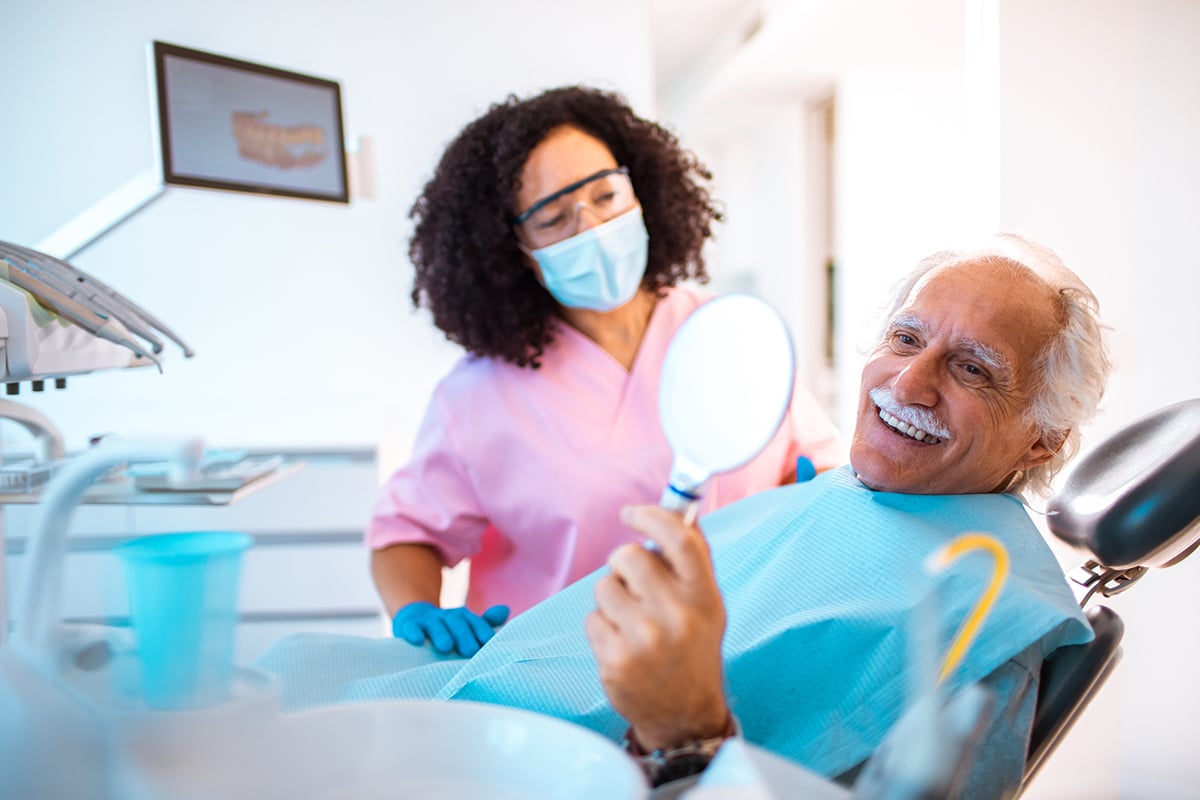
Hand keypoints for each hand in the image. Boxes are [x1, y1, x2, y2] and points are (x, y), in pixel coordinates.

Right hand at [392, 601, 509, 656]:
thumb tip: (506, 610)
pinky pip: (411, 627)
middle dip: (464, 636)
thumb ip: (486, 622)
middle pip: (457, 623)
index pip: (475, 622)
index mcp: (463, 617)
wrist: (416, 618)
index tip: (489, 642)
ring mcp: (427, 620)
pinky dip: (414, 632)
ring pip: (435, 625)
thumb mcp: (467, 625)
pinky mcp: (409, 625)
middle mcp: (447, 617)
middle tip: (470, 651)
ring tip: (446, 647)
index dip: (482, 630)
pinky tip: (418, 641)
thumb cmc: (448, 629)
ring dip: (441, 635)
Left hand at [585, 505, 729, 751]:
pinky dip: (602, 627)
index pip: (679, 538)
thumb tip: (676, 509)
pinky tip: (622, 645)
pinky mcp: (616, 659)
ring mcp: (644, 638)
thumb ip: (693, 559)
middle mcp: (676, 615)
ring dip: (611, 598)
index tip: (631, 514)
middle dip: (623, 564)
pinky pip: (592, 618)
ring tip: (631, 622)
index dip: (651, 516)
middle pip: (628, 555)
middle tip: (633, 584)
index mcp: (704, 595)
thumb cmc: (693, 648)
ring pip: (604, 586)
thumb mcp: (708, 604)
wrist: (684, 714)